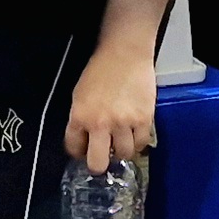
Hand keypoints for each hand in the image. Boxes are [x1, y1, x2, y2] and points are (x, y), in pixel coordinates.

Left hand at [66, 46, 157, 172]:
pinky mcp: (144, 119)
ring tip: (121, 140)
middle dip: (98, 164)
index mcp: (80, 116)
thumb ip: (80, 119)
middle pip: (97, 163)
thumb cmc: (100, 71)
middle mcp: (100, 123)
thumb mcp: (79, 95)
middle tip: (102, 158)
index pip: (74, 148)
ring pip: (123, 155)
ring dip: (121, 150)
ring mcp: (123, 123)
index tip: (83, 150)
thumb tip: (84, 140)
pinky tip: (134, 134)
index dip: (78, 151)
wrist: (124, 54)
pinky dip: (138, 142)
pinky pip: (141, 144)